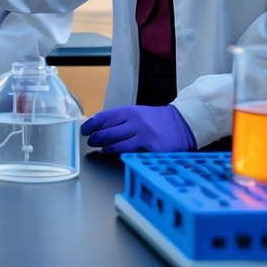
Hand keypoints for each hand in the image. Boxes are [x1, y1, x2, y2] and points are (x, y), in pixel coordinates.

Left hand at [81, 105, 195, 153]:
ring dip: (105, 147)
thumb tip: (98, 126)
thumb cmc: (156, 120)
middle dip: (95, 138)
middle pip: (107, 131)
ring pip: (117, 143)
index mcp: (129, 111)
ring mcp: (143, 134)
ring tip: (101, 149)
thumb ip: (120, 119)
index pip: (104, 117)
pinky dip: (120, 154)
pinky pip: (131, 152)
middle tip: (90, 142)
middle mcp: (134, 121)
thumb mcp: (137, 113)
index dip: (91, 125)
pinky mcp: (151, 147)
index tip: (84, 130)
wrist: (182, 123)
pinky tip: (115, 154)